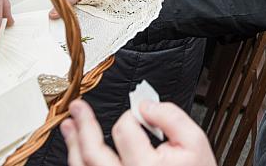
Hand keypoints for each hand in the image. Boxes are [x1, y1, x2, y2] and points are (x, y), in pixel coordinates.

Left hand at [61, 99, 215, 165]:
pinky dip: (80, 163)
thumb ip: (171, 117)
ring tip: (69, 126)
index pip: (124, 130)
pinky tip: (78, 151)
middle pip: (93, 153)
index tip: (137, 112)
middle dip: (84, 125)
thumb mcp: (195, 141)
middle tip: (78, 107)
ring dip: (74, 145)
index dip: (129, 114)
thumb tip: (145, 105)